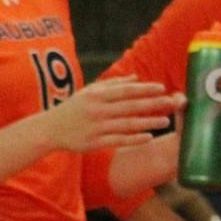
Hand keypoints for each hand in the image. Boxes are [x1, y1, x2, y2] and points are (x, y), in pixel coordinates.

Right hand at [46, 77, 182, 152]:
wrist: (48, 130)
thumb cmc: (73, 108)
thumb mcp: (89, 92)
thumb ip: (113, 84)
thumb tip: (137, 77)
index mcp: (97, 95)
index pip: (125, 91)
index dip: (145, 89)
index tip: (163, 88)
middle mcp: (97, 110)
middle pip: (130, 106)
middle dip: (153, 104)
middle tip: (172, 103)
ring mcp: (96, 127)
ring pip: (127, 124)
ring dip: (148, 122)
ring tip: (166, 121)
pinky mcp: (94, 143)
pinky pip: (118, 140)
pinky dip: (134, 139)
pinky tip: (149, 137)